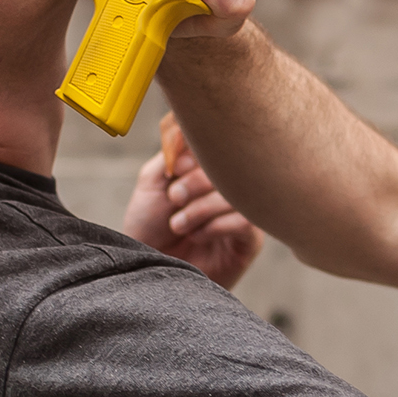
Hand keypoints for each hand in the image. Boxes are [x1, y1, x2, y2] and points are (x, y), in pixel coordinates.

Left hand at [124, 113, 264, 288]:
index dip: (198, 154)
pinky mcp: (250, 240)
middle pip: (233, 168)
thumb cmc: (149, 226)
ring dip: (201, 209)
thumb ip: (172, 152)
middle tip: (173, 199)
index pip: (221, 145)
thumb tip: (192, 129)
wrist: (147, 267)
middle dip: (196, 183)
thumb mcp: (152, 181)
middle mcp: (231, 186)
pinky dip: (216, 226)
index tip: (173, 171)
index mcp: (211, 167)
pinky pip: (246, 221)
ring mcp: (244, 211)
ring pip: (238, 195)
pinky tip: (198, 235)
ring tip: (179, 225)